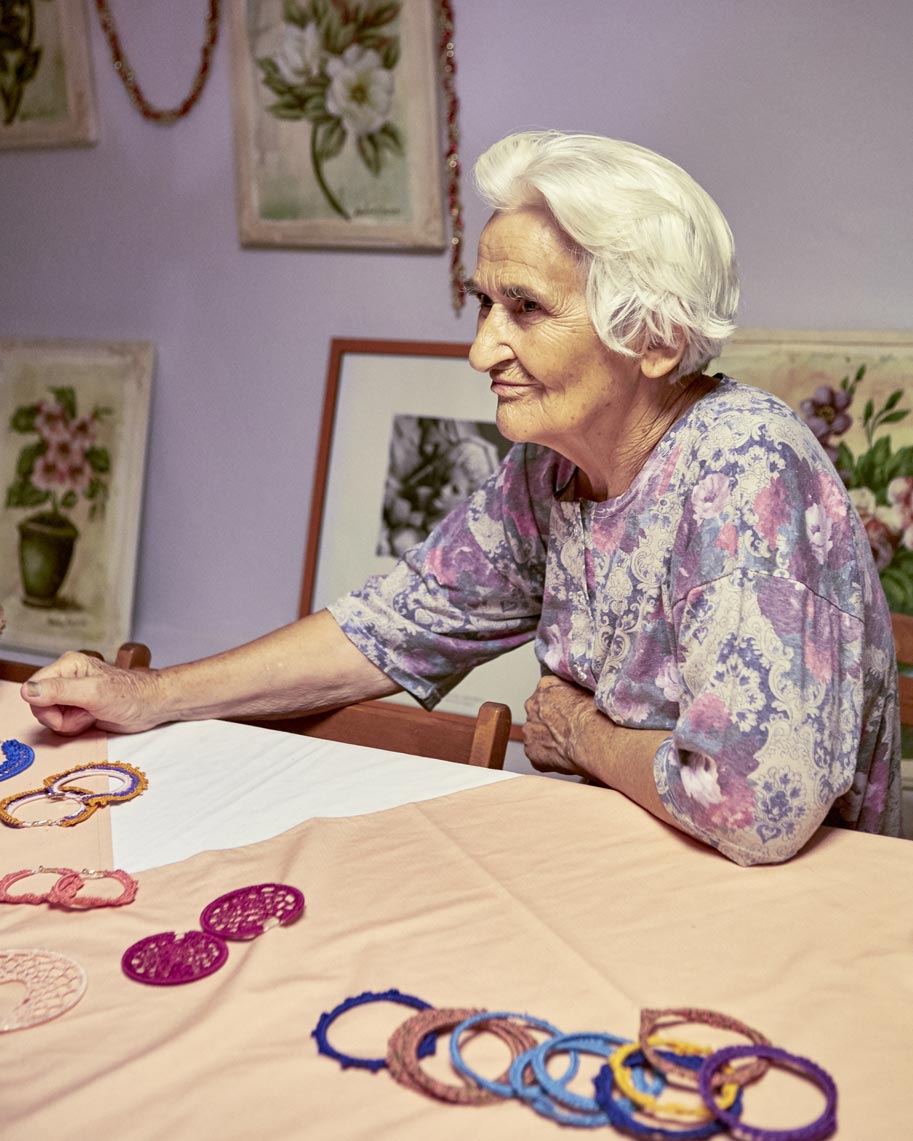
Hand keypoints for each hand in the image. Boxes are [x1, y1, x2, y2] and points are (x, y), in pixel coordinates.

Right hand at [21, 651, 161, 735]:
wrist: (150, 706)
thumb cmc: (129, 695)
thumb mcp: (93, 693)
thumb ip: (59, 691)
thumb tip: (27, 691)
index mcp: (67, 665)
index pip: (33, 689)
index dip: (45, 706)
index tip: (65, 711)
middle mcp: (66, 677)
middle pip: (39, 705)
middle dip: (59, 717)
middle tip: (83, 713)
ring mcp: (70, 694)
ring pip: (49, 717)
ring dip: (69, 723)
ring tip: (90, 714)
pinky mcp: (76, 707)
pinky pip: (61, 723)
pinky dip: (74, 726)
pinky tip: (91, 718)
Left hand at [522, 674, 594, 774]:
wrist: (592, 738)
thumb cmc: (594, 716)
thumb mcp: (587, 691)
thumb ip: (575, 691)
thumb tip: (578, 696)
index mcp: (546, 686)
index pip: (548, 692)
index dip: (560, 704)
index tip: (568, 712)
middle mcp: (532, 705)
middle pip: (538, 713)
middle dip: (550, 721)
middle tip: (568, 730)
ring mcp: (529, 729)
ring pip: (536, 735)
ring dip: (547, 739)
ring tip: (567, 745)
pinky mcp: (531, 751)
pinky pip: (537, 755)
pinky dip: (547, 758)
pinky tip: (563, 757)